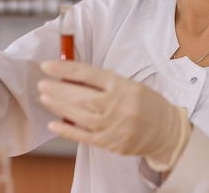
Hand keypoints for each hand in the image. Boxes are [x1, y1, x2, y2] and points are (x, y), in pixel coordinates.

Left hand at [37, 60, 190, 169]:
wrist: (165, 131)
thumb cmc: (146, 104)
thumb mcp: (129, 85)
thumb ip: (103, 83)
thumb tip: (72, 77)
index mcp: (122, 86)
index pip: (89, 74)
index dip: (66, 70)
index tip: (48, 66)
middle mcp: (117, 105)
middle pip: (81, 96)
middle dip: (58, 90)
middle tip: (42, 84)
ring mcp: (113, 126)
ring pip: (80, 115)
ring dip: (59, 107)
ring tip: (45, 98)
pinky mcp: (110, 142)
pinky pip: (84, 136)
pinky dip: (67, 130)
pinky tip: (54, 123)